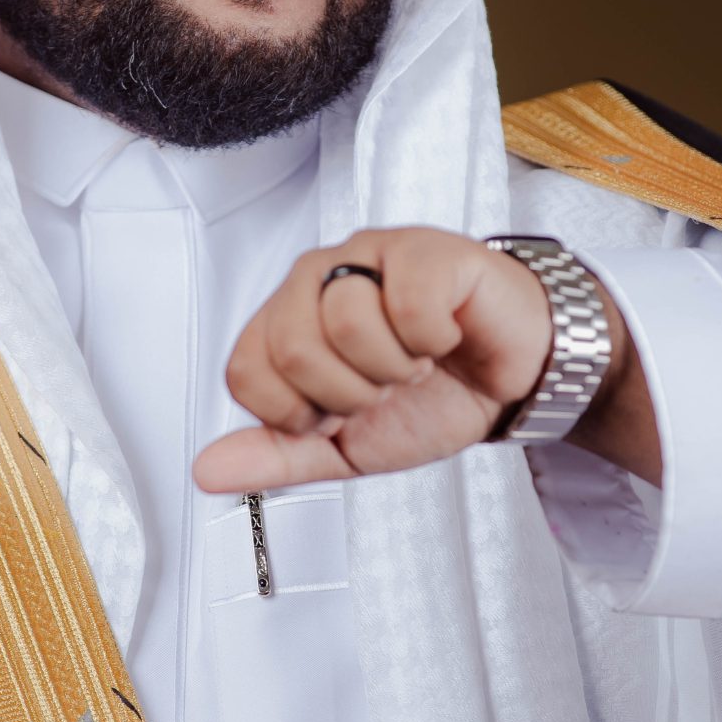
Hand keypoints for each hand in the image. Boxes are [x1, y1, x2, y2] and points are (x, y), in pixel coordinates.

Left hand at [191, 229, 555, 493]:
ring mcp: (372, 254)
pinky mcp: (427, 250)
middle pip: (291, 346)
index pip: (246, 369)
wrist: (514, 381)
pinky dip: (432, 340)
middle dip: (349, 393)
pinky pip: (407, 302)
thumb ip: (278, 454)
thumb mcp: (346, 444)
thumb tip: (207, 471)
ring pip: (345, 319)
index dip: (296, 412)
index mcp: (289, 318)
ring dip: (393, 367)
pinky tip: (445, 336)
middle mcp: (320, 277)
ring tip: (416, 363)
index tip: (336, 413)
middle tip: (385, 388)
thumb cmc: (433, 396)